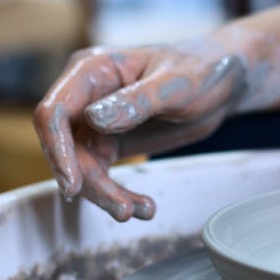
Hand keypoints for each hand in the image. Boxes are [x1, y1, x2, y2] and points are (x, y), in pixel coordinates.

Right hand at [33, 41, 245, 220]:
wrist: (225, 81)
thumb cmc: (202, 68)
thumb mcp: (176, 84)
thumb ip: (138, 101)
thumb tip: (94, 119)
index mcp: (93, 70)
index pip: (54, 111)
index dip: (57, 149)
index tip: (73, 183)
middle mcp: (87, 95)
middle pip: (66, 147)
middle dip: (90, 182)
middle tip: (122, 208)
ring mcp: (97, 121)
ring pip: (83, 167)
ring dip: (107, 194)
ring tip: (140, 210)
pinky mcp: (112, 141)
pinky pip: (102, 173)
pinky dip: (119, 192)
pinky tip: (144, 206)